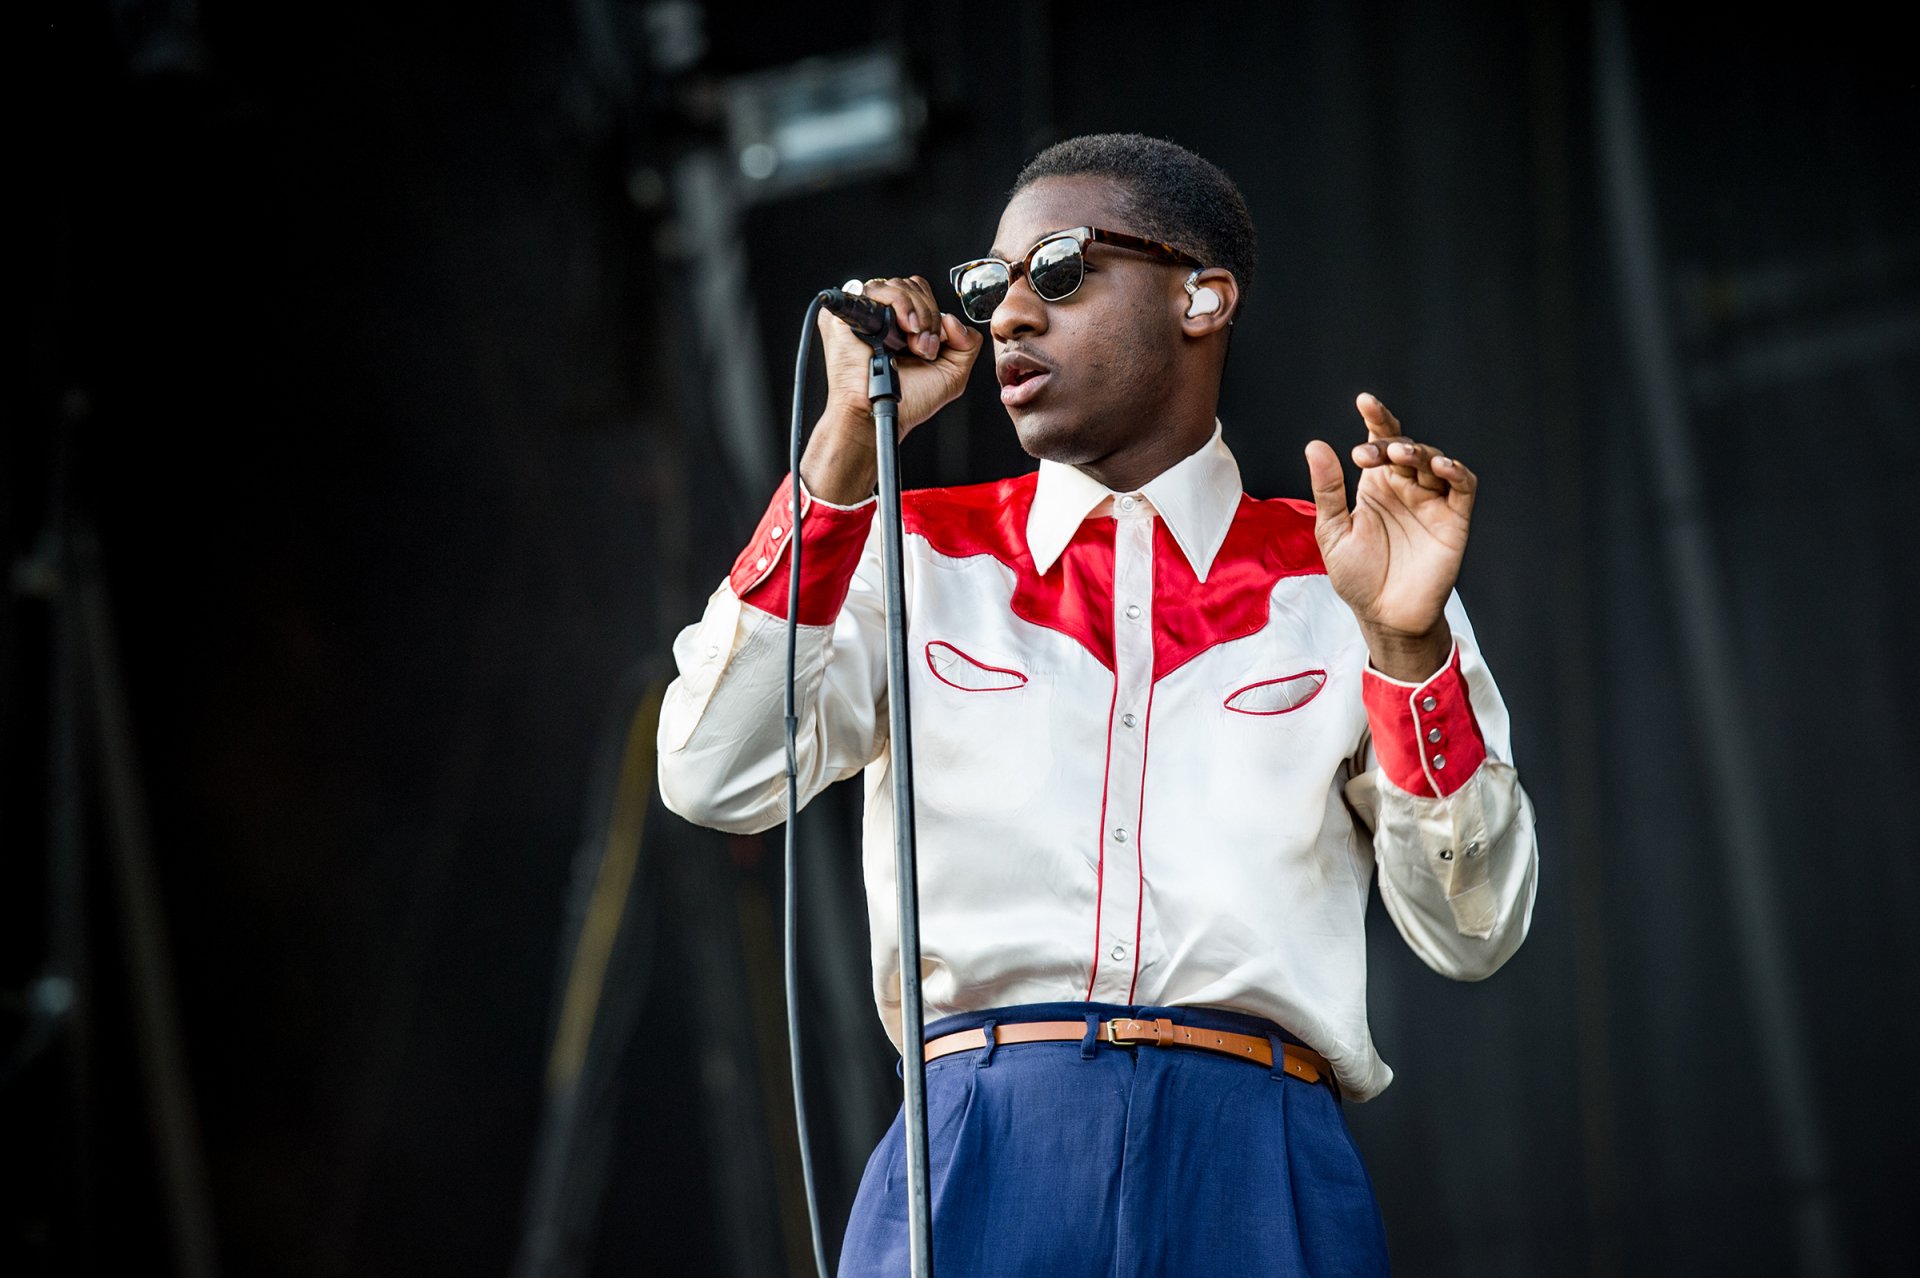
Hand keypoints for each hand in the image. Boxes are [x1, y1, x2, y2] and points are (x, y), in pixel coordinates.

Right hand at [819, 276, 981, 433]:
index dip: (934, 314)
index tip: (935, 344)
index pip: (922, 294)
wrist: (878, 413)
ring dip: (914, 313)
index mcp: (905, 326)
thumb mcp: (952, 373)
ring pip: (898, 285)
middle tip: (923, 348)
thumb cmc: (907, 401)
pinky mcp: (848, 313)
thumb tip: (952, 318)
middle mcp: (885, 317)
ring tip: (911, 344)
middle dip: (927, 317)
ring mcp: (867, 313)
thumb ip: (968, 343)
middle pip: (913, 286)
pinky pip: (876, 289)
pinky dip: (897, 304)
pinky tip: (900, 331)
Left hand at [1304, 393, 1476, 681]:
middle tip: (1369, 453)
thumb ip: (1328, 490)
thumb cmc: (1359, 577)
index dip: (1376, 419)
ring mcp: (1432, 502)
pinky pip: (1462, 487)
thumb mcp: (1333, 532)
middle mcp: (1405, 488)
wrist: (1384, 616)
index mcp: (1376, 486)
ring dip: (1419, 452)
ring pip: (1433, 461)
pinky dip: (1455, 472)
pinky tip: (1440, 465)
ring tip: (1400, 455)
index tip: (1365, 401)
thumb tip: (1315, 445)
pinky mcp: (1454, 520)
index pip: (1379, 442)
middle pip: (1405, 447)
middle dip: (1389, 443)